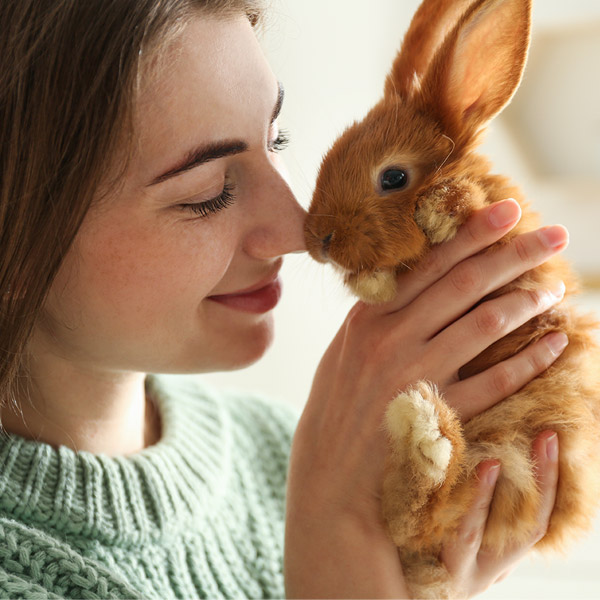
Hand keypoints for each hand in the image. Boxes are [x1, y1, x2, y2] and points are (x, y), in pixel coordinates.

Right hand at [285, 199, 567, 598]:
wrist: (330, 478)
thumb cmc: (337, 411)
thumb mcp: (343, 353)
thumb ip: (376, 318)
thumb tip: (413, 284)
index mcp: (367, 318)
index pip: (427, 265)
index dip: (471, 235)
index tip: (507, 210)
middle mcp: (390, 339)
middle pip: (462, 285)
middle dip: (512, 254)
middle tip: (553, 233)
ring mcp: (414, 376)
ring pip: (482, 325)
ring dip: (526, 302)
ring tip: (556, 286)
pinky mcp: (437, 414)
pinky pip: (494, 382)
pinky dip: (529, 360)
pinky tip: (556, 343)